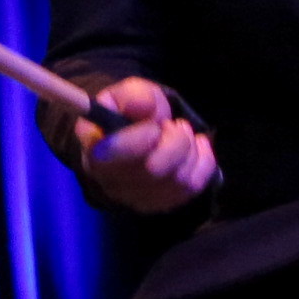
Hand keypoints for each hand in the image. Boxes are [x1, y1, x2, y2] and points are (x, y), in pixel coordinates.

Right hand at [75, 77, 219, 213]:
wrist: (138, 132)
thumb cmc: (129, 112)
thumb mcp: (129, 93)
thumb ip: (133, 95)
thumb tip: (143, 106)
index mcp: (94, 148)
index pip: (112, 155)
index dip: (141, 138)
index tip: (155, 125)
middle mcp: (108, 180)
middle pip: (154, 170)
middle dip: (175, 141)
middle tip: (173, 125)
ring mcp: (133, 198)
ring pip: (177, 180)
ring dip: (190, 150)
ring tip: (183, 134)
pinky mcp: (157, 205)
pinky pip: (192, 188)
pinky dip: (203, 163)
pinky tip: (198, 147)